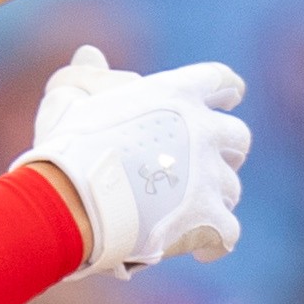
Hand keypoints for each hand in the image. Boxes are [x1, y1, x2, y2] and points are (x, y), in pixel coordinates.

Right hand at [19, 44, 246, 275]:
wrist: (72, 199)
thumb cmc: (66, 146)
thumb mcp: (70, 96)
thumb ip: (88, 75)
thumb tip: (90, 53)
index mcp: (176, 93)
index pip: (221, 82)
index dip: (226, 91)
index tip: (229, 98)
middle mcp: (204, 131)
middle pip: (237, 137)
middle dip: (224, 151)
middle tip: (202, 165)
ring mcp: (210, 176)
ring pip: (231, 187)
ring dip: (214, 196)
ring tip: (187, 210)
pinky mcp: (209, 219)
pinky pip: (228, 233)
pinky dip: (215, 241)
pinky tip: (202, 250)